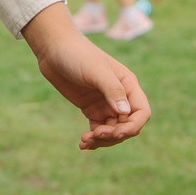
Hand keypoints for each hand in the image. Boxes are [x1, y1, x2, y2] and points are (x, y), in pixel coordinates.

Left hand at [22, 3, 149, 149]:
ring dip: (102, 140)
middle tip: (95, 135)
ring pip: (112, 131)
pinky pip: (98, 130)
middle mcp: (120, 96)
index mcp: (128, 85)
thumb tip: (126, 113)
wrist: (54, 50)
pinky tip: (82, 144)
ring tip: (85, 141)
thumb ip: (112, 90)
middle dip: (114, 135)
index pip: (141, 113)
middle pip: (127, 126)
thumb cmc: (78, 54)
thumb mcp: (96, 71)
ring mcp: (106, 104)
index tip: (114, 133)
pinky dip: (93, 139)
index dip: (132, 127)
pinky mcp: (91, 109)